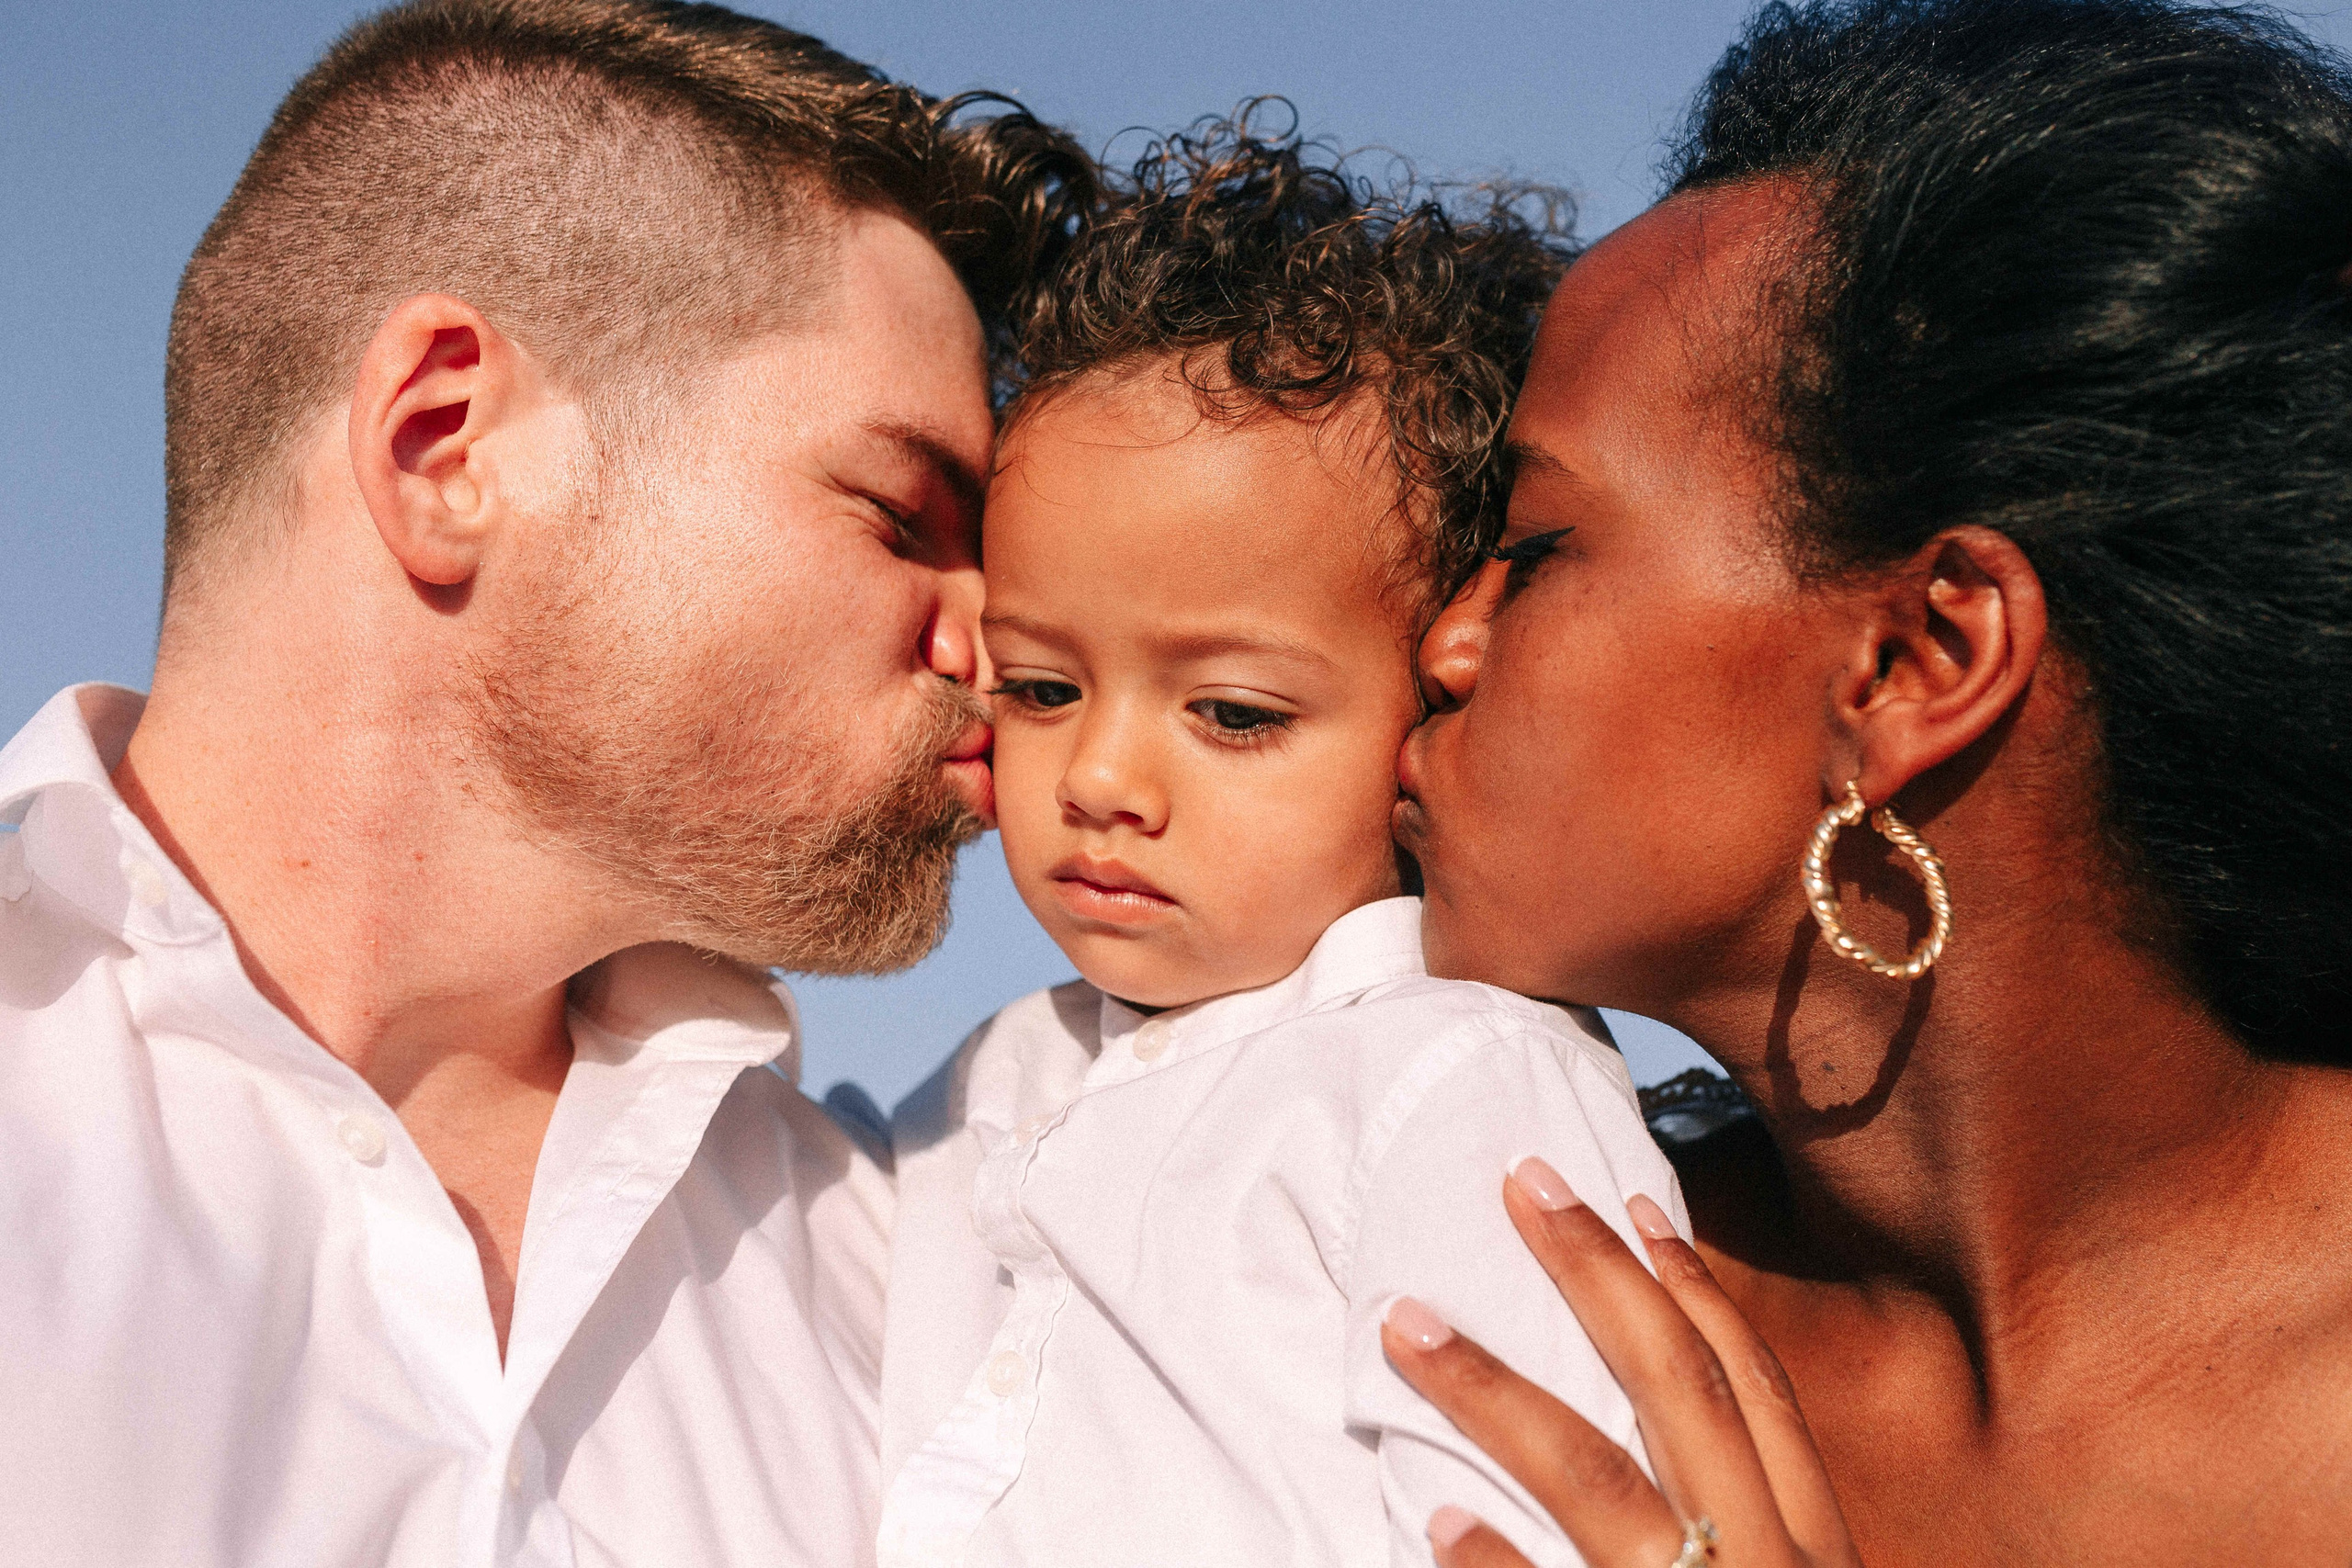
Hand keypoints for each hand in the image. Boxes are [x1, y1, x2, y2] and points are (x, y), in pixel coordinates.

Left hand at [1379, 1159, 1861, 1567]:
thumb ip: (1740, 1527)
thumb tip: (1647, 1428)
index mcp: (1815, 1547)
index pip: (1756, 1391)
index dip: (1695, 1290)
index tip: (1633, 1201)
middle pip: (1679, 1392)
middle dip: (1596, 1275)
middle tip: (1519, 1183)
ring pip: (1594, 1480)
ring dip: (1493, 1393)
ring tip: (1405, 1325)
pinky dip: (1496, 1561)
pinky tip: (1438, 1518)